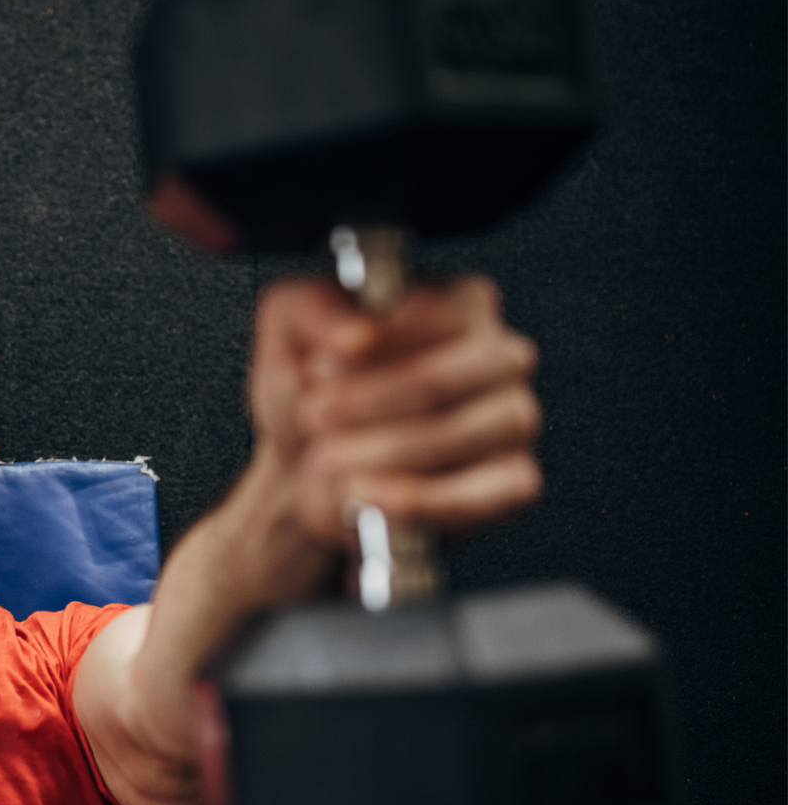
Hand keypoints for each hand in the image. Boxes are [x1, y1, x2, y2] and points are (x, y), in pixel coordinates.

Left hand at [247, 274, 541, 555]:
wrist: (306, 467)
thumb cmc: (311, 388)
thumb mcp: (289, 329)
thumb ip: (315, 312)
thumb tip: (356, 335)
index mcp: (460, 302)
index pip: (432, 313)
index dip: (370, 345)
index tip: (317, 367)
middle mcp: (500, 355)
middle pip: (441, 377)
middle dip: (368, 403)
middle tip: (312, 417)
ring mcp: (513, 418)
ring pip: (454, 436)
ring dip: (379, 453)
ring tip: (322, 461)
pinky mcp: (513, 481)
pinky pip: (474, 496)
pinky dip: (413, 501)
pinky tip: (365, 498)